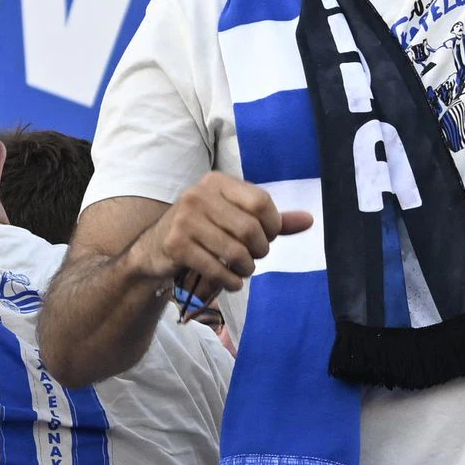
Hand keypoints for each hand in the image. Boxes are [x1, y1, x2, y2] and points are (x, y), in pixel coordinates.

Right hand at [136, 174, 306, 298]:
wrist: (154, 249)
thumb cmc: (203, 231)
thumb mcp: (234, 218)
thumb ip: (270, 220)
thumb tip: (309, 220)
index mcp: (217, 182)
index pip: (261, 202)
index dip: (272, 226)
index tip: (267, 238)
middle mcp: (199, 195)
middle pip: (250, 229)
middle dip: (259, 251)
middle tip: (253, 258)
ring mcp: (185, 219)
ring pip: (235, 251)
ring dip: (246, 269)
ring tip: (242, 270)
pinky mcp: (175, 244)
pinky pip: (216, 268)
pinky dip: (230, 281)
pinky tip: (231, 282)